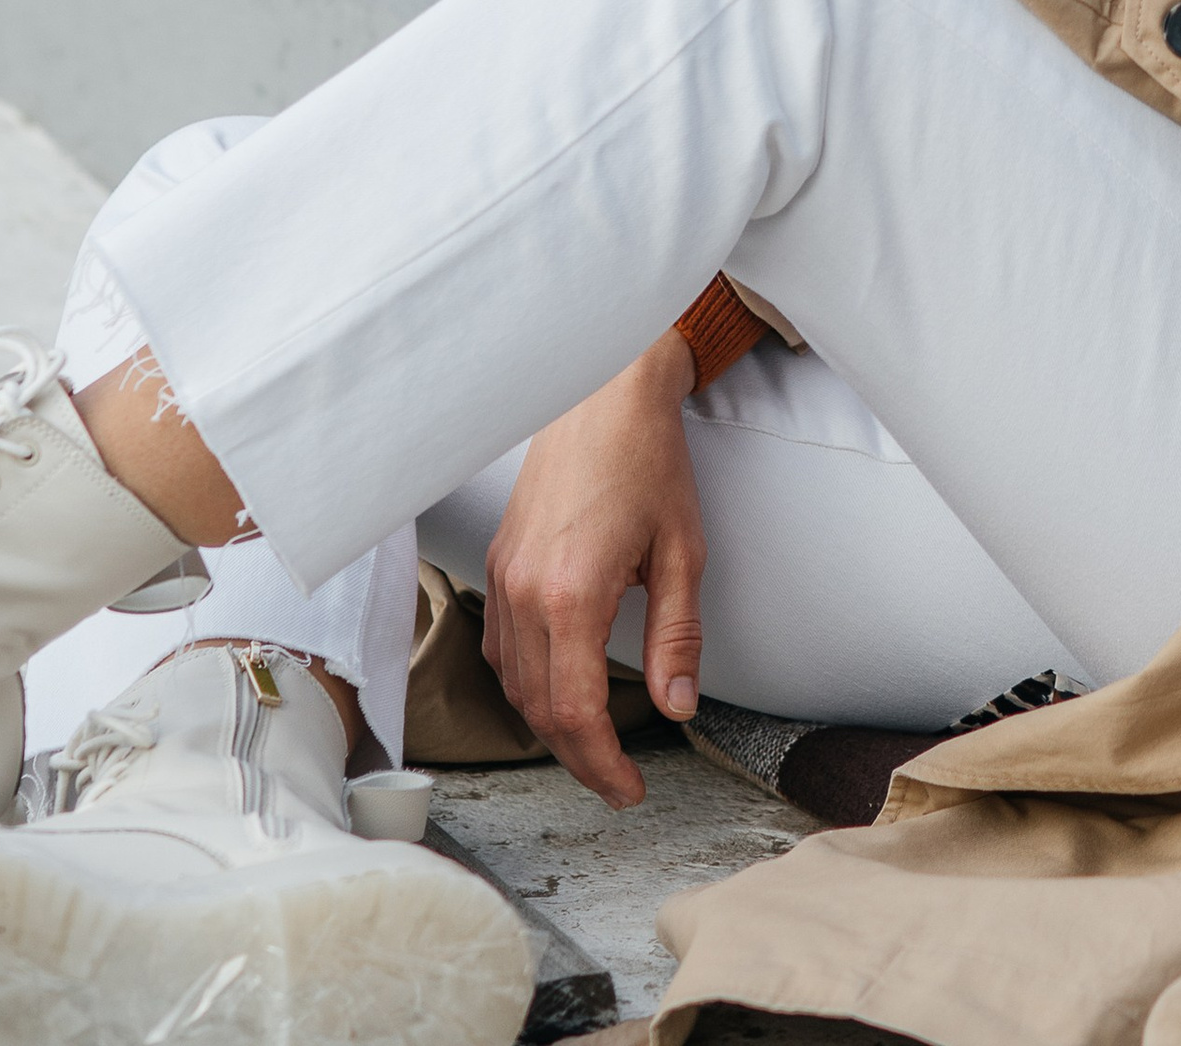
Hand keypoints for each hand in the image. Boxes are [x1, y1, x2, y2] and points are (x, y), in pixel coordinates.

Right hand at [484, 331, 703, 808]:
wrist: (603, 390)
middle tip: (620, 781)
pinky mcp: (498, 562)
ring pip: (514, 685)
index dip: (603, 766)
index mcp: (571, 596)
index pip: (576, 714)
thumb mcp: (682, 552)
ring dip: (550, 725)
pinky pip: (501, 647)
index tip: (632, 790)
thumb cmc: (648, 460)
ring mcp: (503, 578)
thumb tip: (676, 706)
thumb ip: (676, 638)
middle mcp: (524, 594)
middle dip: (580, 758)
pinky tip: (557, 687)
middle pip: (539, 711)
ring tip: (595, 744)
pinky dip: (527, 682)